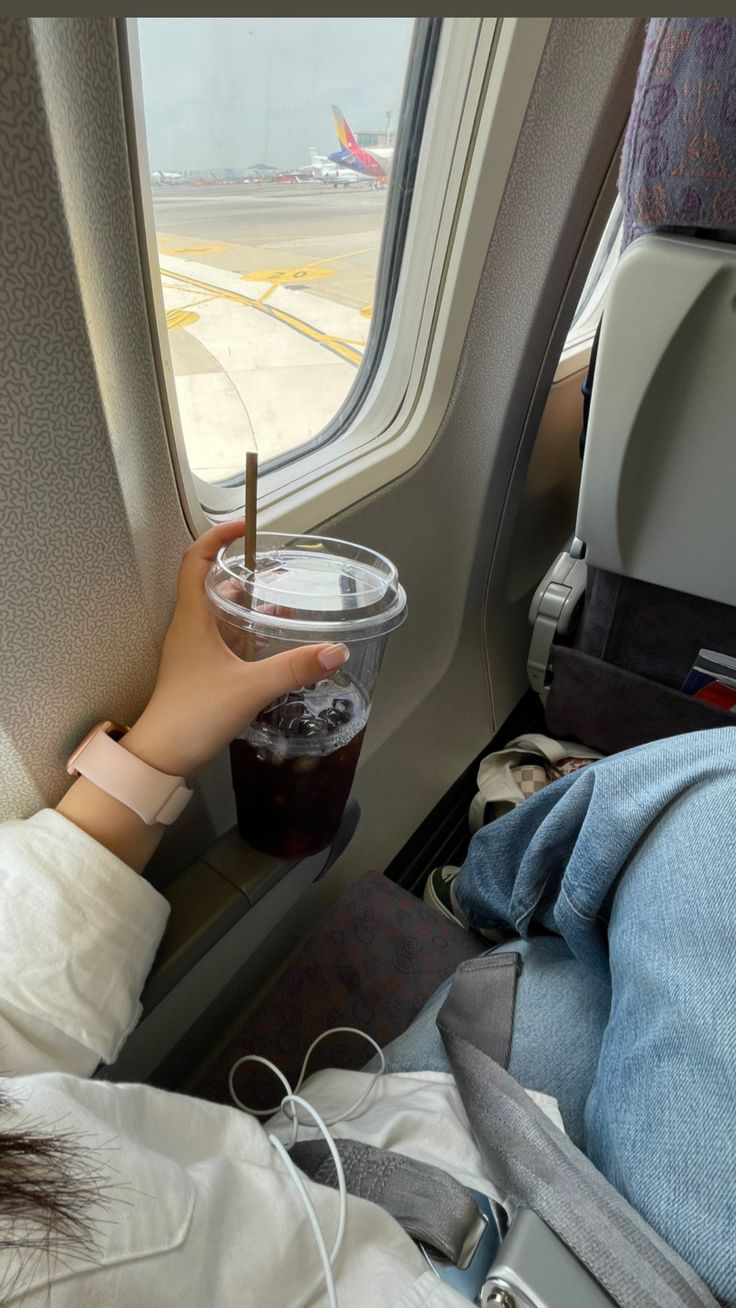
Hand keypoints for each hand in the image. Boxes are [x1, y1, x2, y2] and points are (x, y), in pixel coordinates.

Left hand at [122, 521, 347, 778]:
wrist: (162, 757)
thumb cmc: (193, 715)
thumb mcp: (250, 688)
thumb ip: (294, 668)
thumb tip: (336, 651)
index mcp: (192, 619)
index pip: (197, 561)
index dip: (218, 538)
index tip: (244, 527)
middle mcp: (190, 629)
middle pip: (214, 585)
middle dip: (245, 574)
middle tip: (277, 570)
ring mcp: (194, 651)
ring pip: (222, 614)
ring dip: (249, 605)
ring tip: (284, 602)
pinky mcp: (201, 672)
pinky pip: (226, 640)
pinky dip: (249, 633)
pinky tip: (273, 642)